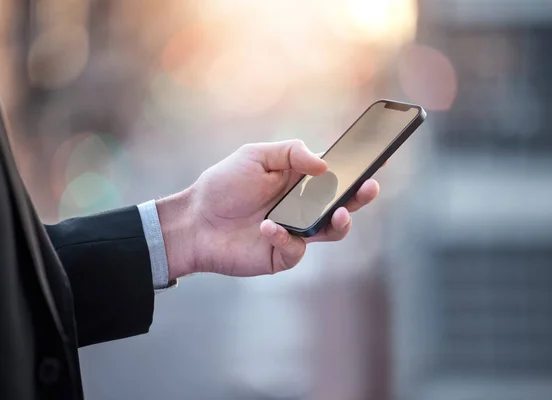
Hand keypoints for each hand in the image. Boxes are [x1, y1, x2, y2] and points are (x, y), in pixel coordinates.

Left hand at [156, 140, 379, 278]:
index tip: (378, 160)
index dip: (358, 170)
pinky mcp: (281, 255)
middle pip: (343, 204)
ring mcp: (295, 232)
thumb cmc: (223, 185)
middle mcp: (303, 207)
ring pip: (332, 231)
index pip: (336, 175)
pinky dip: (286, 238)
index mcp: (299, 181)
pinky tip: (268, 227)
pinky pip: (297, 250)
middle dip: (361, 197)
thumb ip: (291, 153)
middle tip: (369, 187)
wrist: (194, 220)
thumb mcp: (255, 156)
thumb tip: (325, 165)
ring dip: (340, 222)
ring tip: (340, 213)